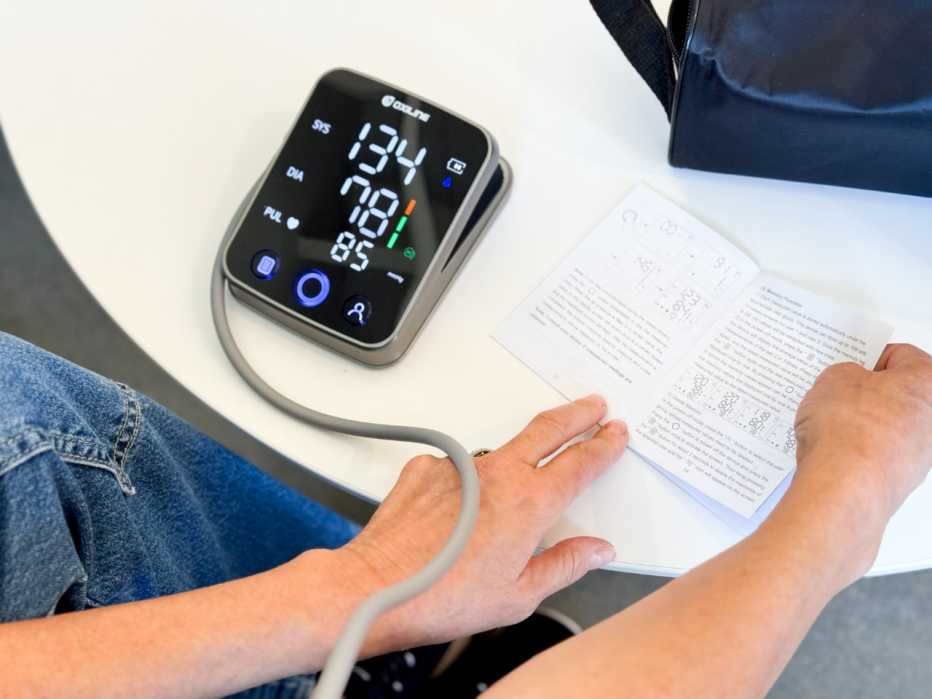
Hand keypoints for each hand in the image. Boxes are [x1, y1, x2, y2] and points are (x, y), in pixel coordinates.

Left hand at [335, 395, 626, 653]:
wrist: (377, 587)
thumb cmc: (444, 598)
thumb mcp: (519, 596)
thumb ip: (564, 565)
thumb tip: (597, 551)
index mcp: (529, 505)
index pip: (580, 464)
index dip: (603, 445)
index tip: (614, 433)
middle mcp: (496, 474)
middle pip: (547, 429)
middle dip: (577, 414)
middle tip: (594, 405)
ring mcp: (460, 466)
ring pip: (501, 448)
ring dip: (520, 452)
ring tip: (522, 476)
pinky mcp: (428, 467)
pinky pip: (459, 468)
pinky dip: (468, 482)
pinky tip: (459, 512)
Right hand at [790, 343, 931, 575]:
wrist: (843, 486)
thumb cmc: (849, 433)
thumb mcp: (833, 378)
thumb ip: (844, 373)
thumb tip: (845, 381)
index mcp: (928, 383)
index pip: (901, 355)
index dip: (869, 356)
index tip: (851, 361)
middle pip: (897, 394)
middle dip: (865, 393)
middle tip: (837, 391)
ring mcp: (920, 453)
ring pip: (886, 426)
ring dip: (860, 423)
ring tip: (828, 423)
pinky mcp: (900, 478)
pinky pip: (874, 454)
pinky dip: (855, 449)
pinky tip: (832, 449)